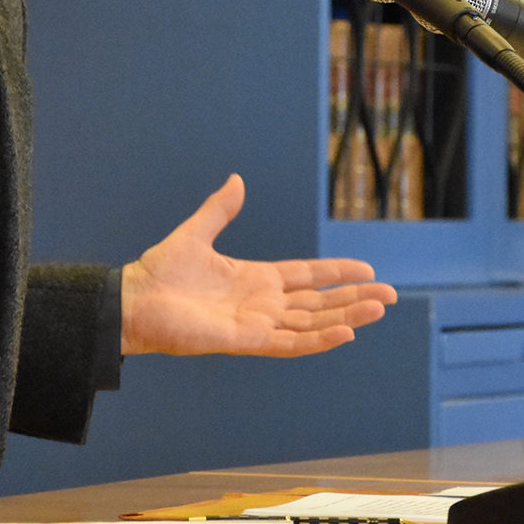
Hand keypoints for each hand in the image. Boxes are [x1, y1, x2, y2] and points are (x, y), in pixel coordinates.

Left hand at [120, 174, 397, 356]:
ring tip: (379, 309)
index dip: (337, 274)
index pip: (307, 277)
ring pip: (312, 323)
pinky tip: (345, 331)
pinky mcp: (244, 341)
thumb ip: (220, 210)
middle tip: (390, 295)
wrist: (133, 301)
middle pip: (319, 303)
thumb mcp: (195, 234)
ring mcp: (256, 324)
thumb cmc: (159, 273)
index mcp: (255, 279)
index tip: (367, 269)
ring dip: (346, 317)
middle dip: (354, 299)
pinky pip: (289, 343)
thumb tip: (236, 180)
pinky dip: (318, 339)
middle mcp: (262, 304)